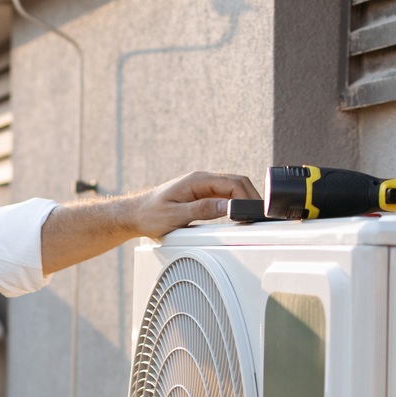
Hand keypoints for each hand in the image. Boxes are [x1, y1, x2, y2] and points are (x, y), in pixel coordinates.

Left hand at [40, 170, 257, 274]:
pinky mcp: (200, 195)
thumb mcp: (175, 216)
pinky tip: (239, 215)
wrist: (134, 214)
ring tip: (253, 216)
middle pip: (237, 183)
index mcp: (197, 181)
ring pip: (232, 189)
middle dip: (251, 197)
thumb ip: (202, 210)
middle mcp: (201, 180)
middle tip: (260, 215)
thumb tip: (226, 207)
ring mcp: (202, 187)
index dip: (248, 196)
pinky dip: (235, 204)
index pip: (233, 183)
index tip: (255, 211)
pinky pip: (224, 196)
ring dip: (244, 200)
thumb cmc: (149, 214)